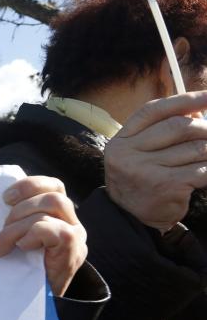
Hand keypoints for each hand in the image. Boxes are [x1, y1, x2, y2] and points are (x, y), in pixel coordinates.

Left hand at [0, 176, 86, 296]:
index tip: (5, 198)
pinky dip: (31, 235)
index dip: (29, 185)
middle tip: (2, 230)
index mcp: (59, 218)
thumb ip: (15, 223)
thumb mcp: (17, 243)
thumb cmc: (23, 276)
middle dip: (20, 207)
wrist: (41, 309)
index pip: (53, 186)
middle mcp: (73, 224)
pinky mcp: (73, 249)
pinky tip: (21, 249)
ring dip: (20, 222)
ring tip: (5, 244)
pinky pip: (52, 228)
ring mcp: (77, 236)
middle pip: (53, 193)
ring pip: (53, 205)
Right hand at [105, 91, 206, 232]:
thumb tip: (199, 110)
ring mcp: (146, 170)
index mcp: (121, 141)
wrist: (132, 220)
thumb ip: (161, 132)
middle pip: (180, 126)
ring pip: (196, 148)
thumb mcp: (140, 154)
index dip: (185, 99)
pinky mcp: (166, 186)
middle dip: (204, 128)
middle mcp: (129, 154)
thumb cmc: (142, 181)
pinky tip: (205, 175)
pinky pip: (203, 170)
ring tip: (206, 157)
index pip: (155, 110)